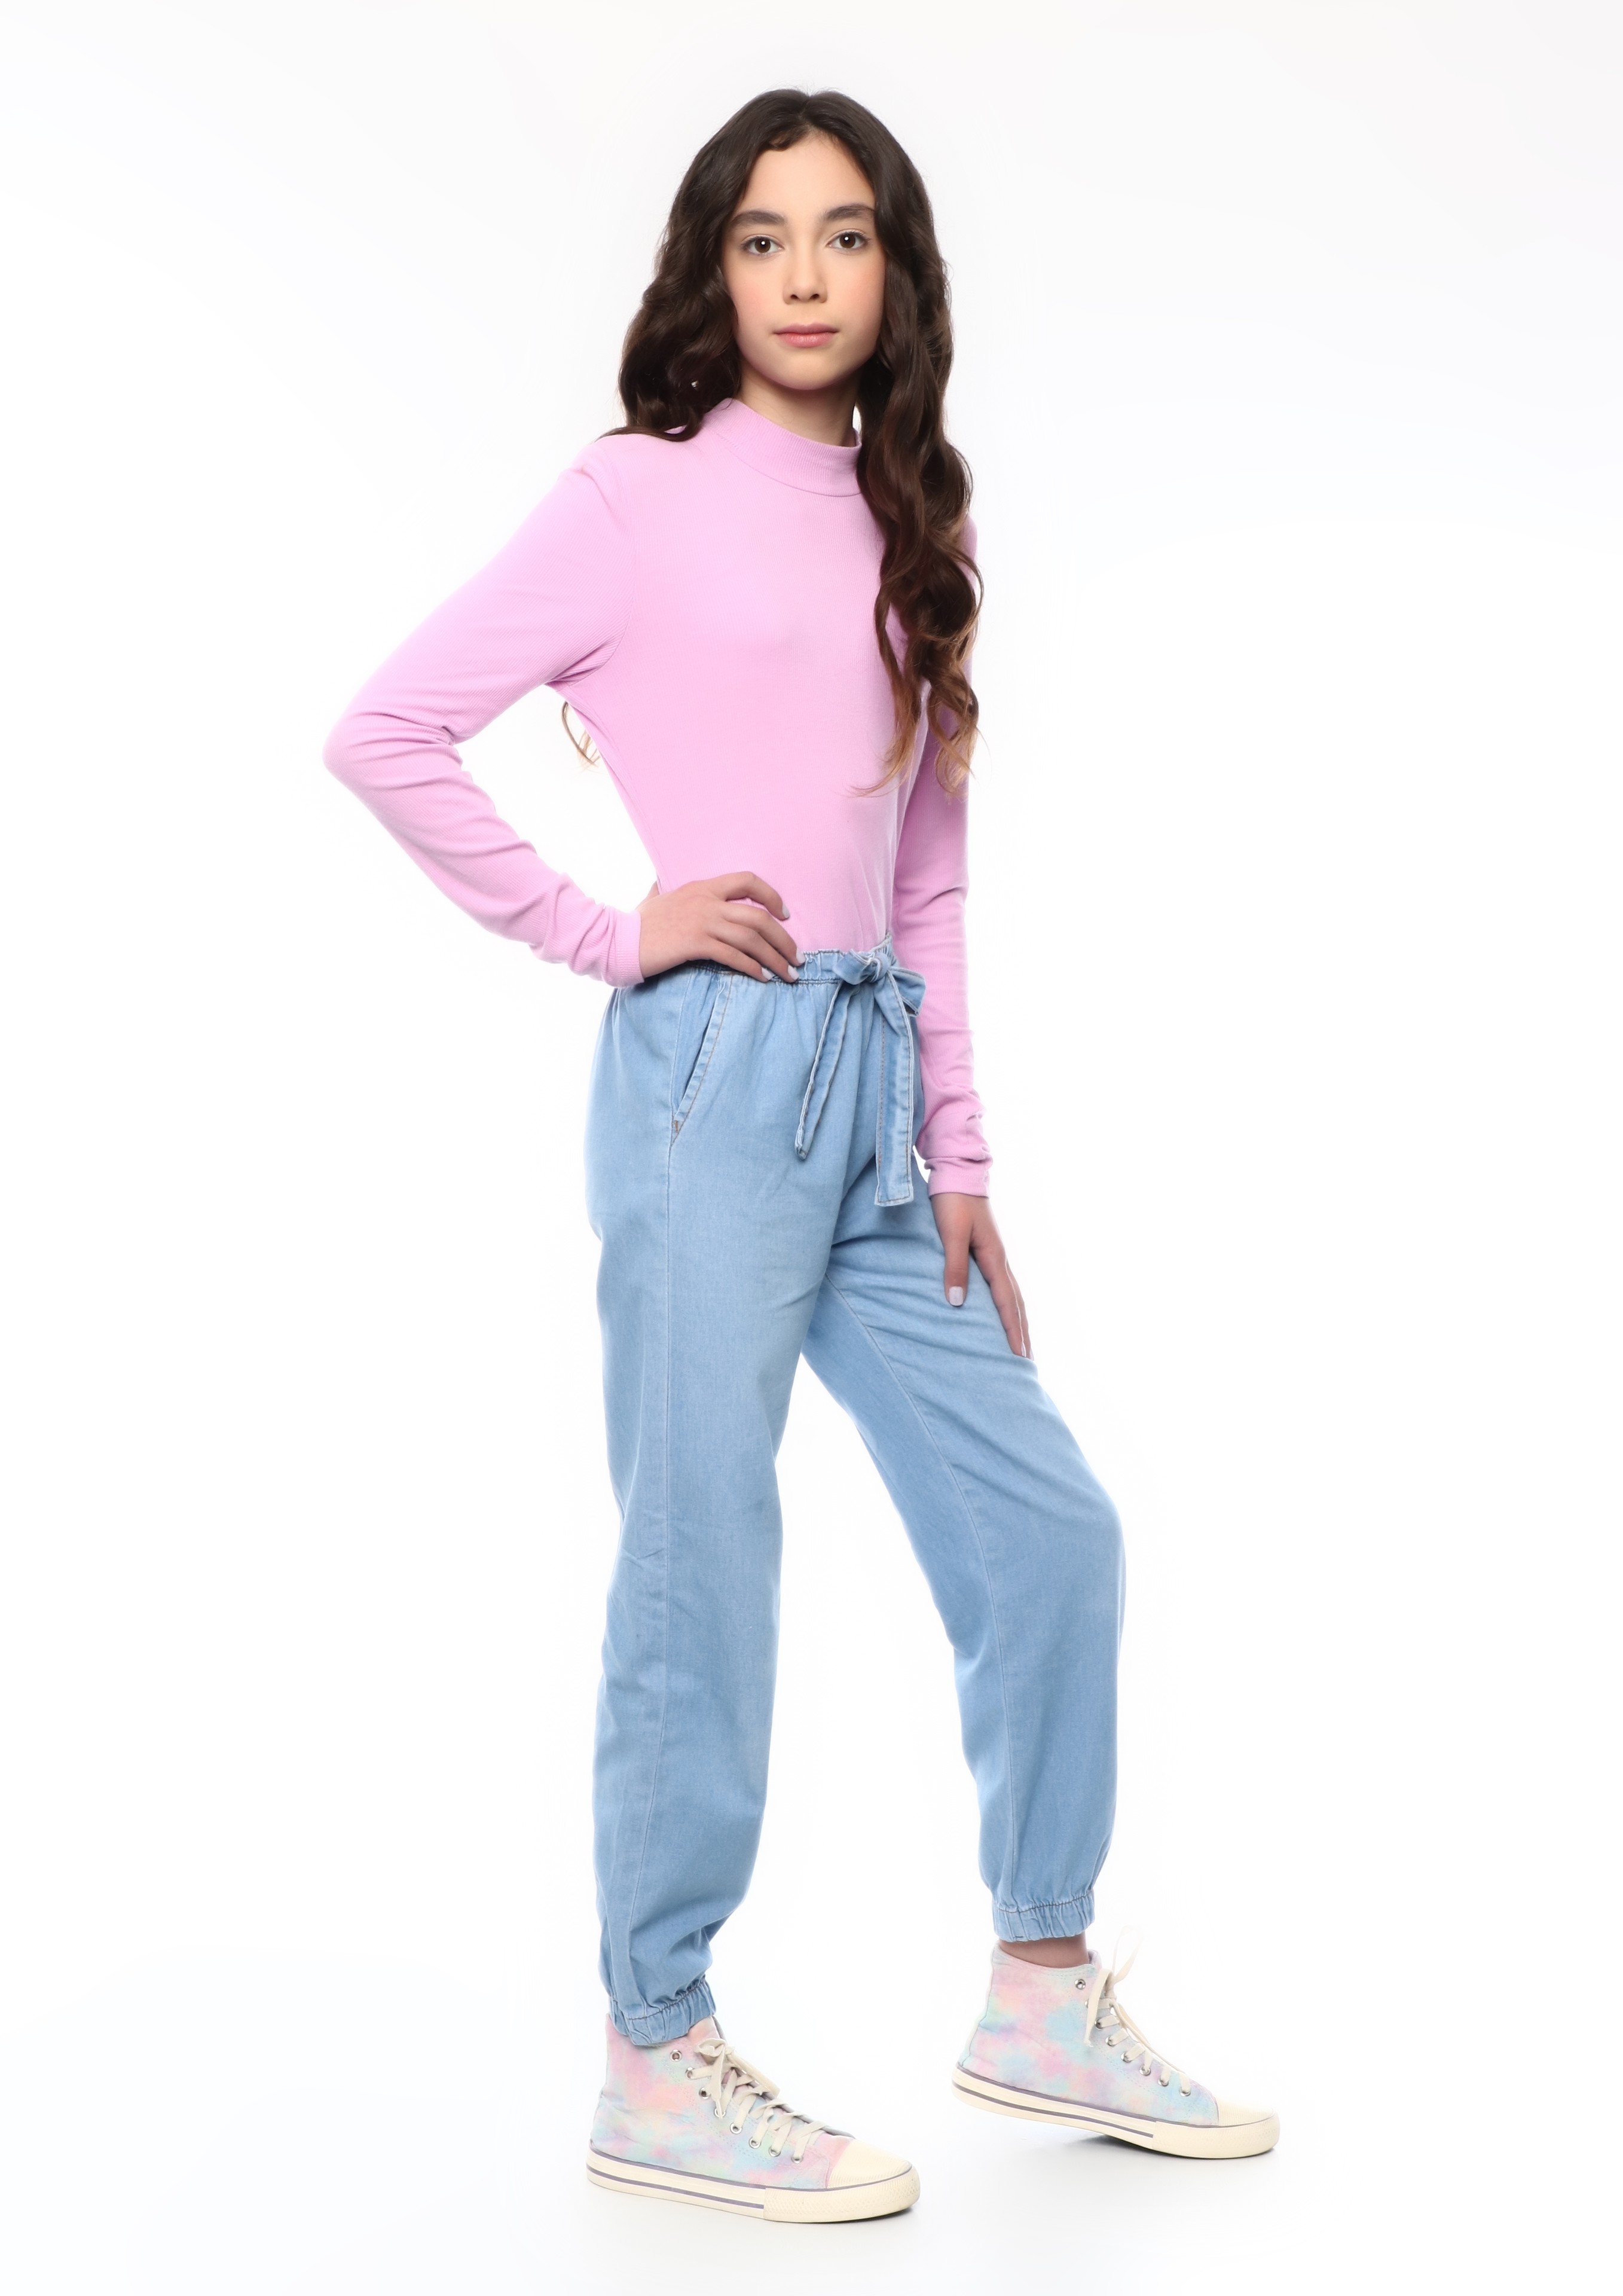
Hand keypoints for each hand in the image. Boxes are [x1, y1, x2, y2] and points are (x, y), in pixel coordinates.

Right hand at [637, 873, 799, 981]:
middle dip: (784, 940)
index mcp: (702, 887)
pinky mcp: (694, 943)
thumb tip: (661, 883)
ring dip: (775, 959)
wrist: (616, 939)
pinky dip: (753, 968)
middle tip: (798, 958)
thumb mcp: (656, 897)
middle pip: (758, 917)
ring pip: (751, 939)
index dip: (772, 897)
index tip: (785, 916)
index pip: (748, 881)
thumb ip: (666, 889)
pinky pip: (734, 956)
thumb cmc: (636, 922)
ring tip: (789, 975)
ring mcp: (701, 922)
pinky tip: (763, 978)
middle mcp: (706, 901)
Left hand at [932, 1192, 1029, 1357]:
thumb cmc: (952, 1201)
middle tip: (1028, 1361)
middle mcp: (1000, 1259)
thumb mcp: (951, 1234)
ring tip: (1022, 1342)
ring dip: (1019, 1319)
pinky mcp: (988, 1250)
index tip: (1019, 1356)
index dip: (1012, 1330)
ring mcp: (996, 1254)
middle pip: (1017, 1303)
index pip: (1006, 1302)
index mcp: (994, 1258)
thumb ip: (954, 1267)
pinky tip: (1004, 1310)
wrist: (958, 1172)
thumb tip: (956, 1303)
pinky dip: (1009, 1304)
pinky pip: (1004, 1285)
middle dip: (1022, 1332)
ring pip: (1013, 1294)